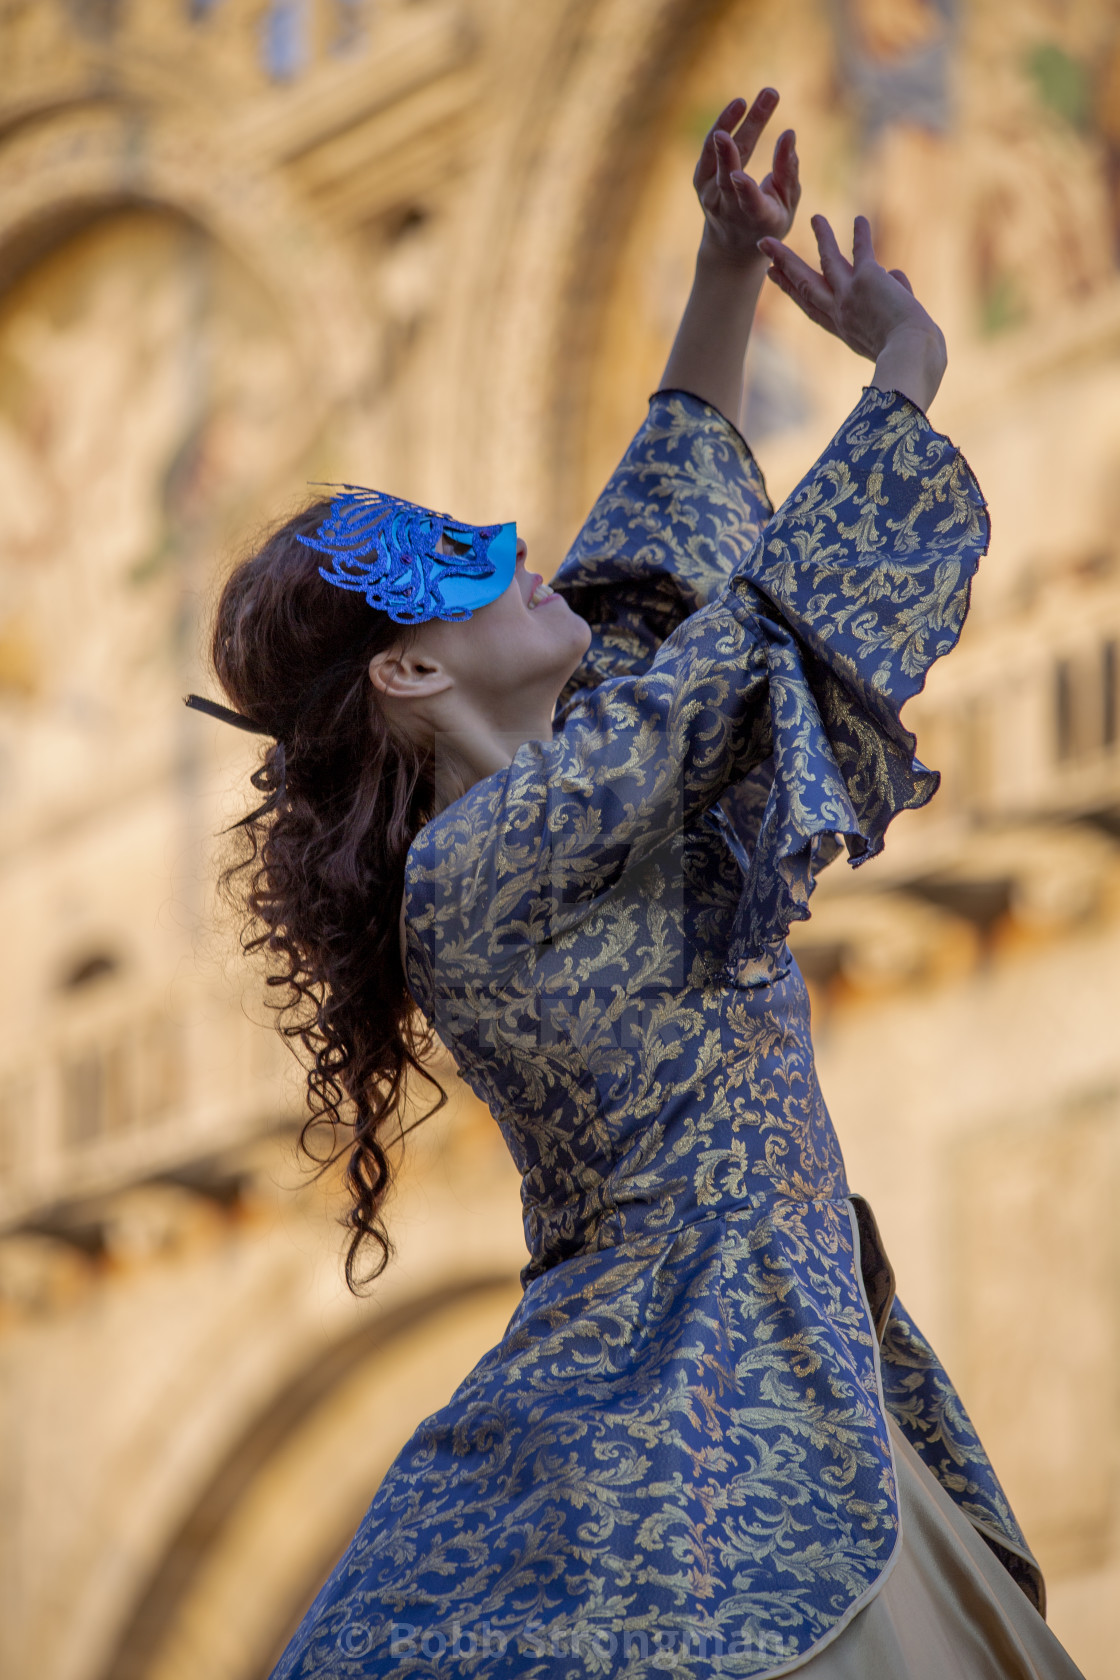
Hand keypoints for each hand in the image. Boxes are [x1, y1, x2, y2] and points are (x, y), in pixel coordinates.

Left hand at [694, 90, 799, 268]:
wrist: (730, 245)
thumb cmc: (767, 223)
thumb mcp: (785, 205)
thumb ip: (787, 173)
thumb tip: (789, 134)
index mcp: (752, 218)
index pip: (746, 202)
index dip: (744, 188)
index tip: (739, 173)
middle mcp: (726, 207)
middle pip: (731, 169)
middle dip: (749, 131)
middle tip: (767, 100)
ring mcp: (709, 194)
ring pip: (717, 155)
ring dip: (732, 124)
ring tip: (746, 100)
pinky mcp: (700, 179)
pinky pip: (709, 148)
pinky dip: (723, 126)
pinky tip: (740, 105)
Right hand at [758, 214, 946, 407]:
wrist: (910, 358)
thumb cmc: (908, 358)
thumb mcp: (894, 327)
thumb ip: (891, 297)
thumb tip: (896, 274)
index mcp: (843, 330)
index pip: (812, 306)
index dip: (792, 290)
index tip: (776, 276)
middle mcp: (839, 313)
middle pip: (804, 285)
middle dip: (784, 265)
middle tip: (765, 246)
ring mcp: (849, 296)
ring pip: (827, 262)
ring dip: (822, 238)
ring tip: (815, 217)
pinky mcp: (866, 280)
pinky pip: (862, 251)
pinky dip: (861, 234)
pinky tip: (860, 219)